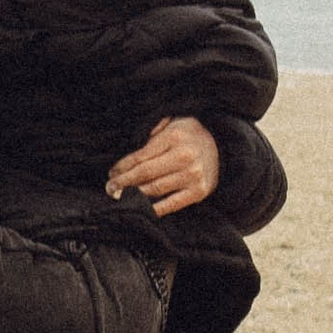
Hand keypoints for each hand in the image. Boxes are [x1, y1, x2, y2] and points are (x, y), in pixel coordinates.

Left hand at [105, 115, 220, 216]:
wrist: (222, 148)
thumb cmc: (190, 135)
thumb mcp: (173, 123)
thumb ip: (152, 131)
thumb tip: (130, 146)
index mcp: (174, 137)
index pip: (140, 156)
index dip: (122, 166)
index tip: (111, 173)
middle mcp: (184, 156)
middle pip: (145, 174)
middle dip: (123, 182)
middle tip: (109, 188)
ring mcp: (193, 176)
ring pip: (155, 189)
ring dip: (134, 195)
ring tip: (120, 197)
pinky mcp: (198, 192)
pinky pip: (171, 204)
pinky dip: (154, 209)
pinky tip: (140, 209)